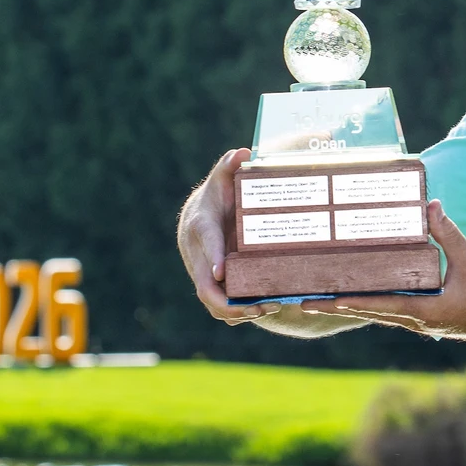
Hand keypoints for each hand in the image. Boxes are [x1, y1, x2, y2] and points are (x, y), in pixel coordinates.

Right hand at [178, 147, 281, 325]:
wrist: (197, 215)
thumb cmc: (216, 196)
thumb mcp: (222, 179)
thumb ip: (229, 166)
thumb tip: (241, 153)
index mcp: (200, 227)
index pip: (205, 243)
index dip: (211, 258)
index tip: (222, 272)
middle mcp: (197, 254)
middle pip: (204, 286)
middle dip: (228, 301)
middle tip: (260, 306)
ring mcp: (201, 272)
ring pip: (212, 302)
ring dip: (237, 312)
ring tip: (268, 310)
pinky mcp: (210, 284)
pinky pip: (220, 305)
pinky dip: (238, 313)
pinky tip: (263, 311)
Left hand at [303, 201, 465, 345]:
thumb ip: (448, 233)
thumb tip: (431, 205)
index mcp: (421, 311)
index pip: (375, 306)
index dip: (346, 302)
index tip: (320, 300)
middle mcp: (412, 320)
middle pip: (365, 312)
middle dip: (334, 306)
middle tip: (303, 300)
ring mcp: (414, 322)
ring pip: (373, 313)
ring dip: (347, 306)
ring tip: (319, 298)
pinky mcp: (420, 319)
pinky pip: (386, 310)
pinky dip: (367, 303)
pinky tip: (354, 294)